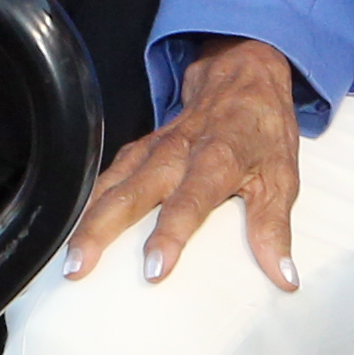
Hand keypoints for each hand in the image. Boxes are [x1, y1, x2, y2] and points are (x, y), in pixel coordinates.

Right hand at [71, 36, 307, 286]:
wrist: (244, 75)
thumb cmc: (263, 130)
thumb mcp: (281, 178)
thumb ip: (274, 229)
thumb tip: (285, 279)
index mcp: (216, 160)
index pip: (189, 201)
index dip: (170, 235)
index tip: (154, 270)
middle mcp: (178, 153)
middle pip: (133, 193)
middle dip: (103, 230)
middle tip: (79, 267)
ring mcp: (154, 149)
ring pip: (113, 183)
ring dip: (88, 219)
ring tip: (68, 256)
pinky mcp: (141, 148)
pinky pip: (109, 174)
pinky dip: (89, 199)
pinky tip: (73, 225)